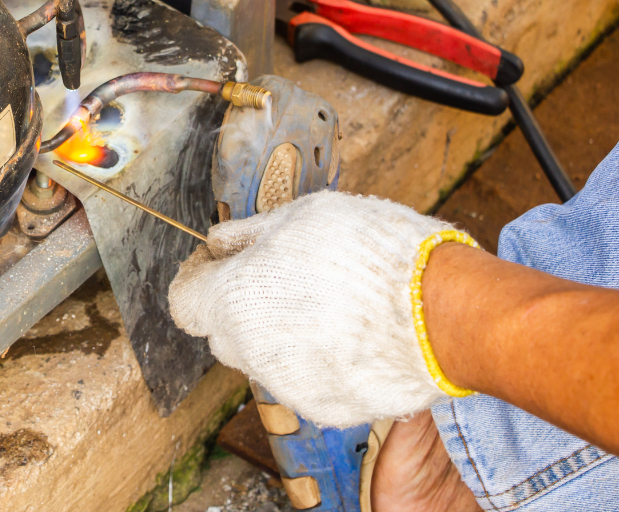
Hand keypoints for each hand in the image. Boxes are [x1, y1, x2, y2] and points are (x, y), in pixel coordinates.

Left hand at [168, 190, 454, 427]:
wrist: (440, 312)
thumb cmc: (368, 253)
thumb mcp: (299, 216)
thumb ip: (247, 235)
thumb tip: (218, 243)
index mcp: (232, 301)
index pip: (184, 302)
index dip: (199, 277)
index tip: (222, 260)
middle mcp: (250, 351)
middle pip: (224, 331)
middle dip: (241, 305)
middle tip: (283, 275)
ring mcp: (288, 386)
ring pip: (265, 356)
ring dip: (280, 333)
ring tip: (330, 301)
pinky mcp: (326, 407)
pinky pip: (305, 379)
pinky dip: (317, 359)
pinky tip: (352, 331)